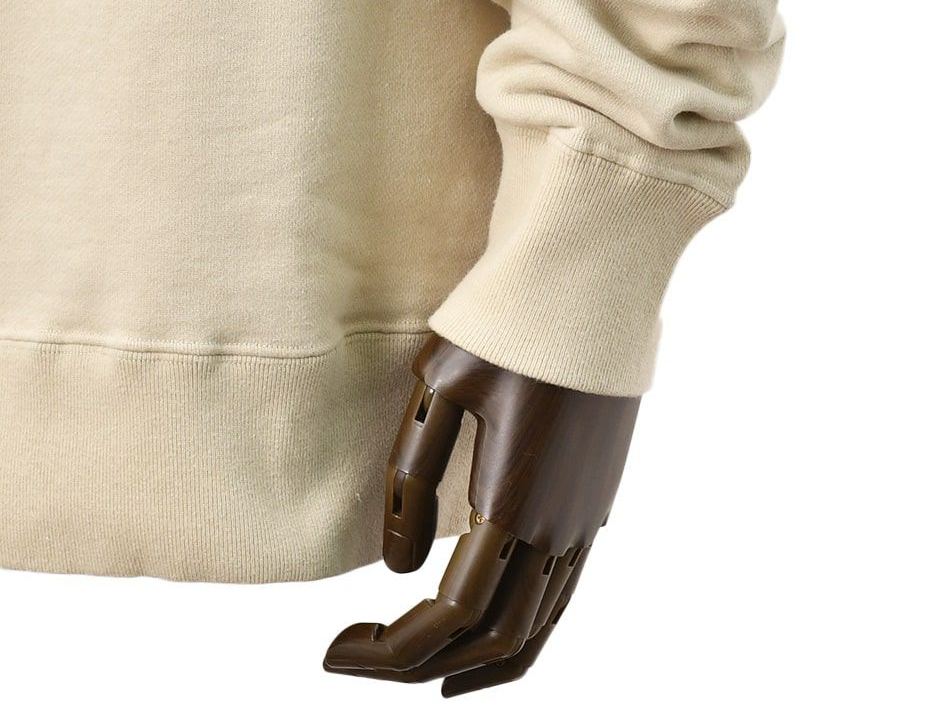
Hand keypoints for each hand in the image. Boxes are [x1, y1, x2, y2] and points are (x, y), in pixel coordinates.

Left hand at [322, 332, 640, 695]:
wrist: (589, 283)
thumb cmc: (506, 326)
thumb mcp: (439, 388)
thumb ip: (410, 481)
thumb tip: (394, 566)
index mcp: (513, 501)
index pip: (449, 615)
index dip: (389, 650)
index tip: (333, 650)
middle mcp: (558, 526)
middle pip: (493, 637)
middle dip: (421, 664)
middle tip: (361, 658)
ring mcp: (586, 518)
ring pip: (539, 627)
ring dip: (479, 663)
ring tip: (428, 671)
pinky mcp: (597, 500)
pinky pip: (564, 594)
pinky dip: (526, 632)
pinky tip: (496, 626)